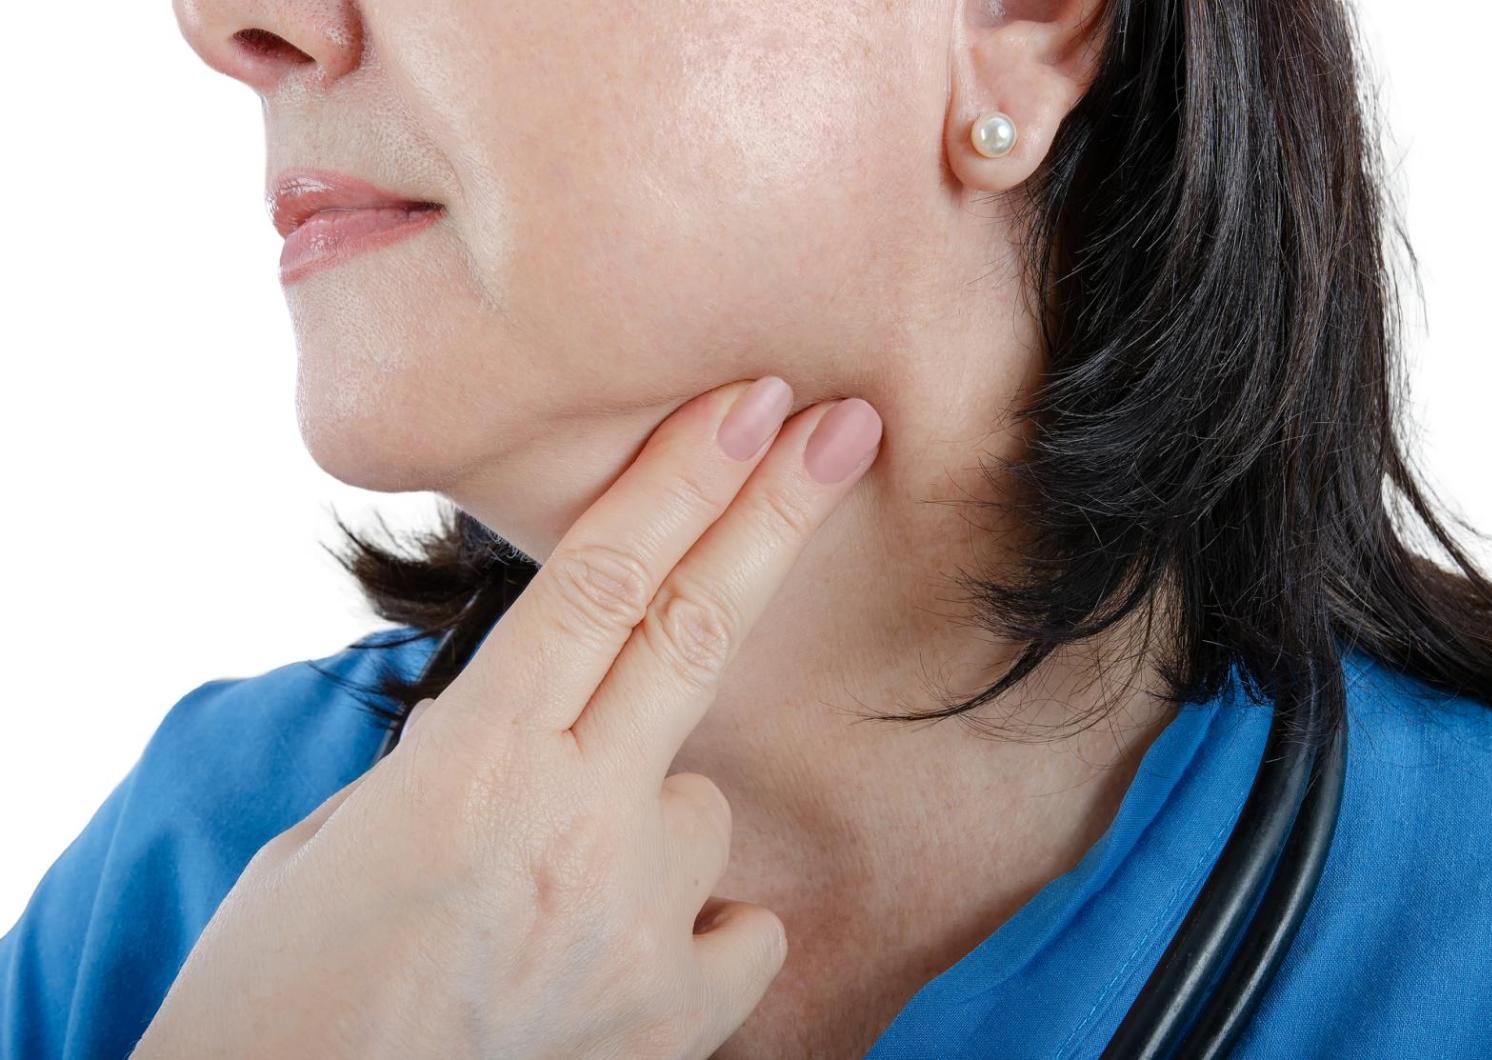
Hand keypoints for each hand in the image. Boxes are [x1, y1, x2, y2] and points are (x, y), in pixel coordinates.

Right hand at [130, 377, 883, 1058]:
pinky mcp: (670, 1019)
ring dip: (651, 816)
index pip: (599, 585)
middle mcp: (570, 829)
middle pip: (694, 634)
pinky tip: (617, 958)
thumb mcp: (345, 835)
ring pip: (703, 807)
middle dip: (772, 515)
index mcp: (470, 767)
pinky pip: (741, 927)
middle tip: (842, 429)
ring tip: (549, 896)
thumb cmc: (282, 989)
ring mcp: (633, 926)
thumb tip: (534, 718)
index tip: (751, 405)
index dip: (681, 480)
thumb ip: (465, 759)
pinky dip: (696, 923)